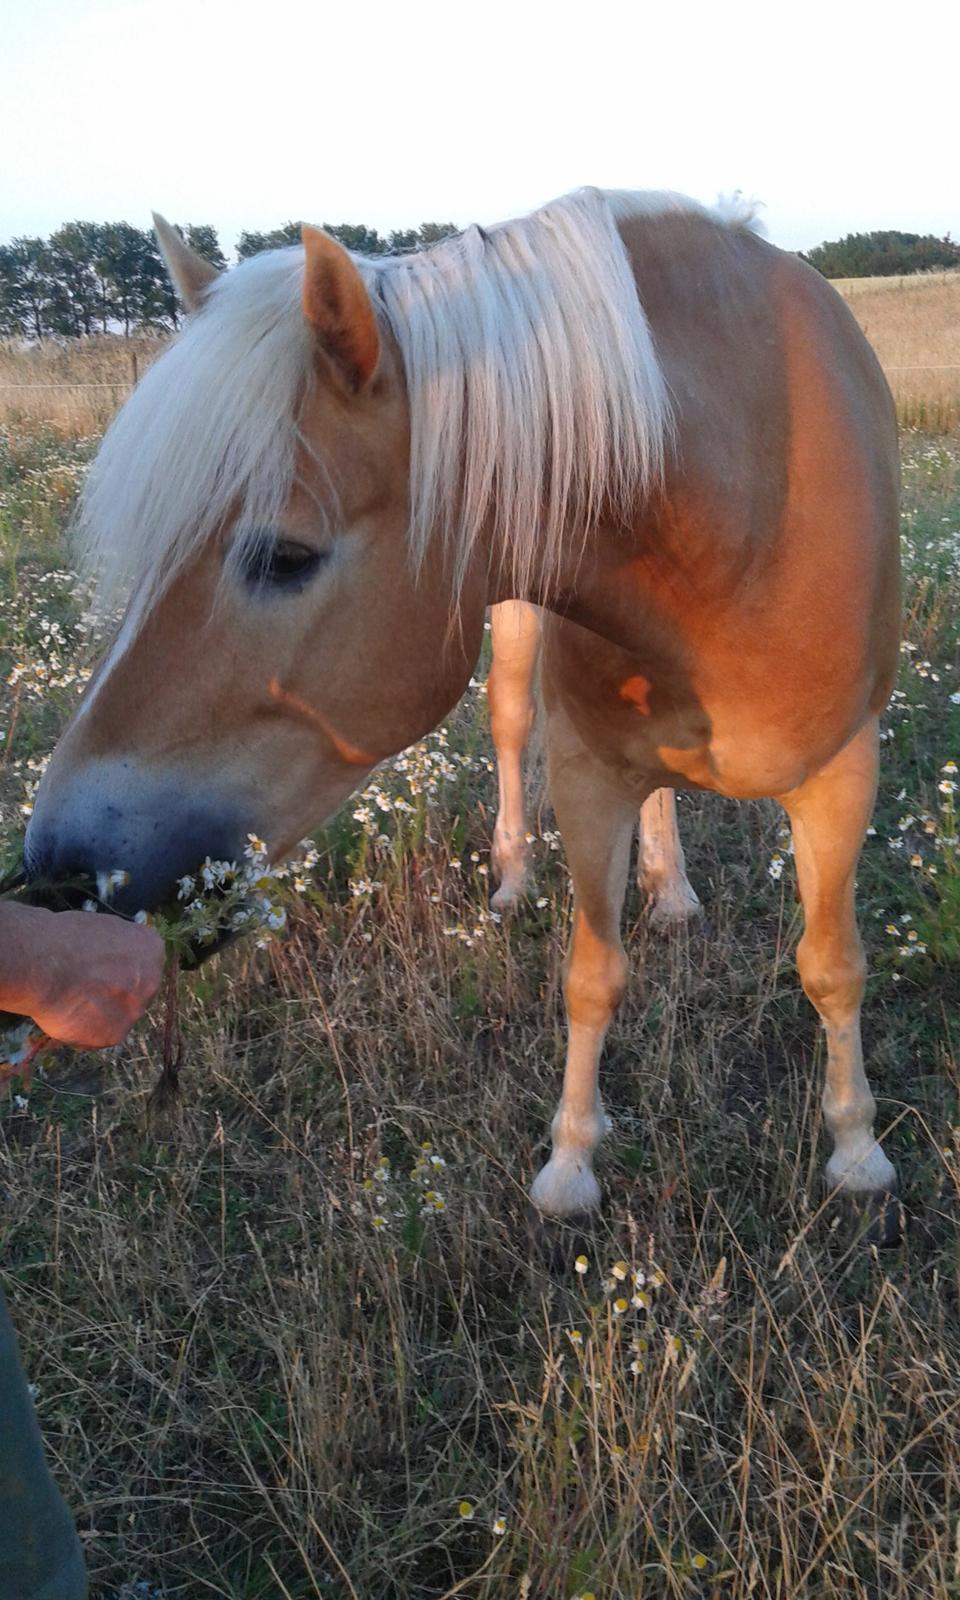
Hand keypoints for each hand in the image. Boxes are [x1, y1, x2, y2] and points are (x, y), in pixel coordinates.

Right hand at [1, 906, 164, 1048]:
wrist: (43, 964)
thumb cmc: (66, 938)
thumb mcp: (104, 928)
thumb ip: (119, 947)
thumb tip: (117, 956)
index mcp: (152, 949)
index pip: (144, 965)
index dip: (119, 969)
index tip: (100, 970)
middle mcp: (151, 982)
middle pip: (135, 993)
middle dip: (113, 993)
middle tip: (85, 989)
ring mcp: (134, 1011)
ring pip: (116, 1017)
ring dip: (96, 1013)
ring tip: (69, 1000)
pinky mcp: (114, 1035)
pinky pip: (97, 1035)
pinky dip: (81, 1029)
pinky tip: (66, 1015)